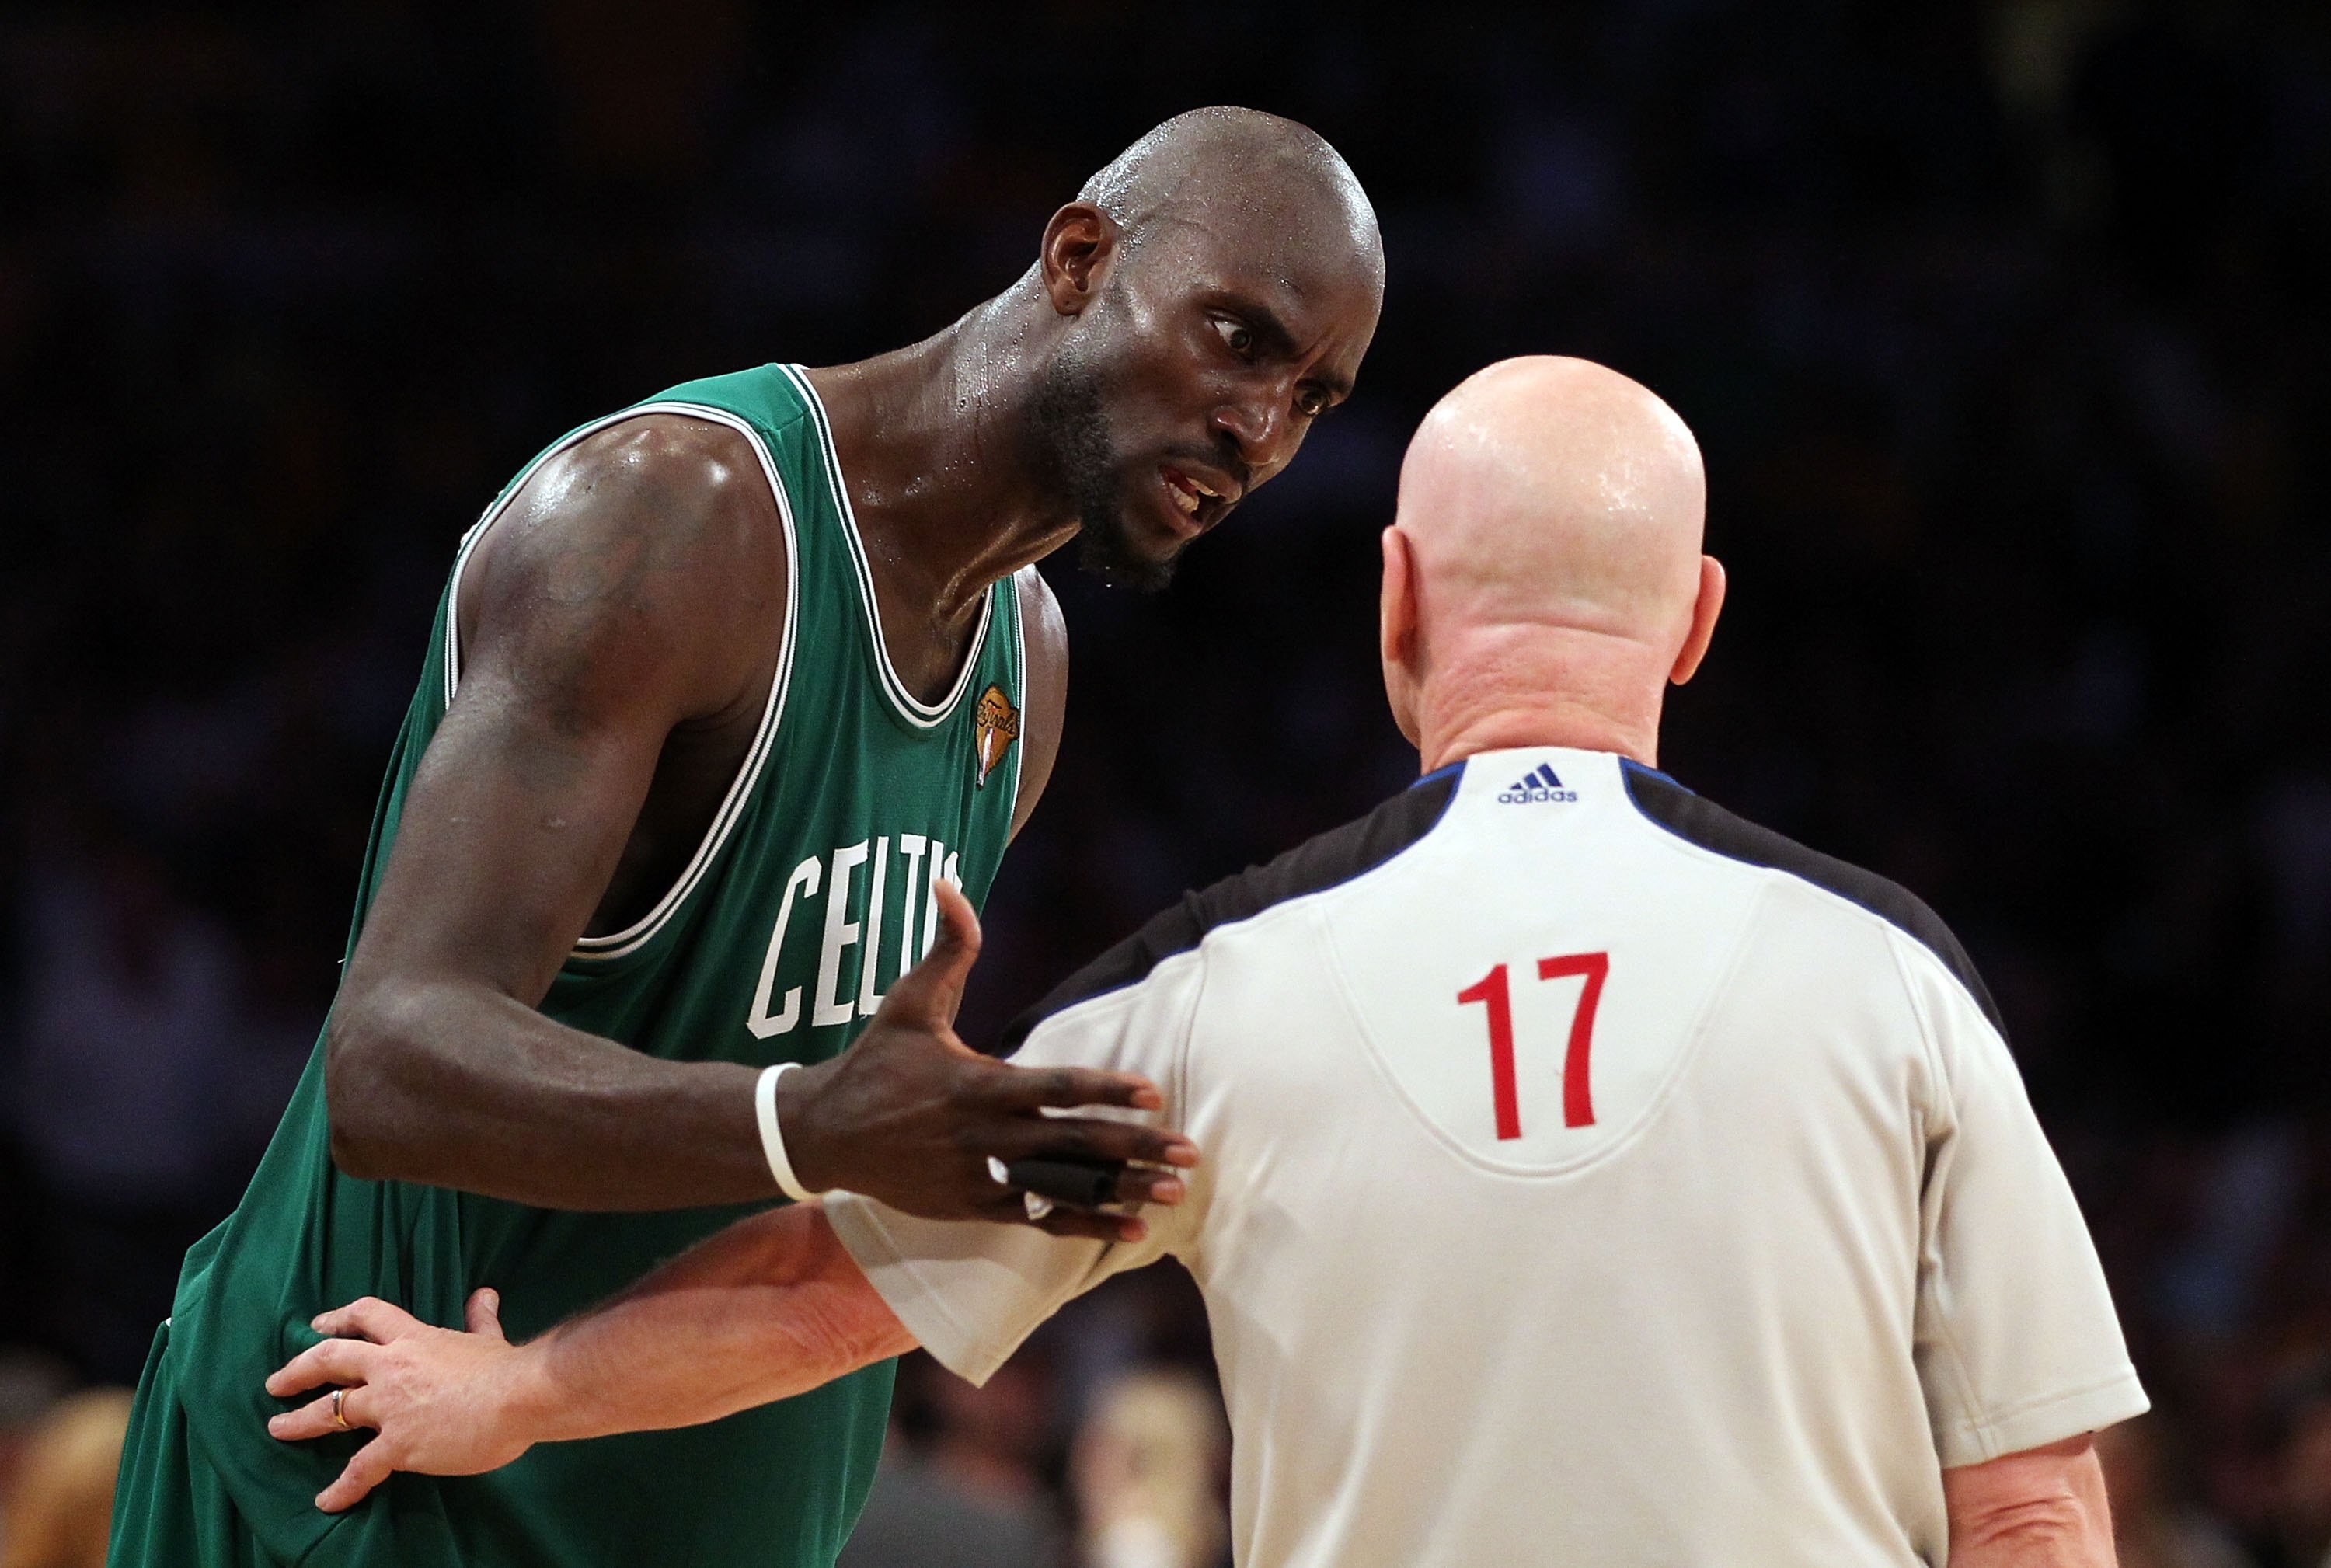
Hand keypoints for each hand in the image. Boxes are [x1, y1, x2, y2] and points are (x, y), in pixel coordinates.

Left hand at [266, 1289, 541, 1511]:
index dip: (339, 1318)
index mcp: (415, 1340)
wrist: (519, 1396)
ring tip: (278, 1427)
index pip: (368, 1317)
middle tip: (277, 1382)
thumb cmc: (507, 1368)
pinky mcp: (397, 1445)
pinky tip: (326, 1501)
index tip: (319, 1325)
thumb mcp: (488, 1338)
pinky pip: (360, 1469)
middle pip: (332, 1359)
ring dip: (300, 1421)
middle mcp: (392, 1368)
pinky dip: (342, 1487)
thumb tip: (485, 1295)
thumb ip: (480, 1320)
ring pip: (332, 1410)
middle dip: (299, 1370)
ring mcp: (390, 1407)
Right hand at [778, 881, 1197, 1242]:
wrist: (823, 1134)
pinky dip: (1082, 1226)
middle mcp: (984, 1135)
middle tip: (1190, 1151)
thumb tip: (950, 883)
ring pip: (1062, 1189)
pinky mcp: (971, 1207)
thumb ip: (946, 947)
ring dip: (1120, 1193)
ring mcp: (979, 1176)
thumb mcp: (909, 1001)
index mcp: (976, 1084)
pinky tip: (1130, 1231)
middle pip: (1072, 1144)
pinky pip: (1035, 1220)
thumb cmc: (874, 1061)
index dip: (1103, 1089)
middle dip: (1134, 1148)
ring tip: (1173, 1194)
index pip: (1053, 1087)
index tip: (1153, 1092)